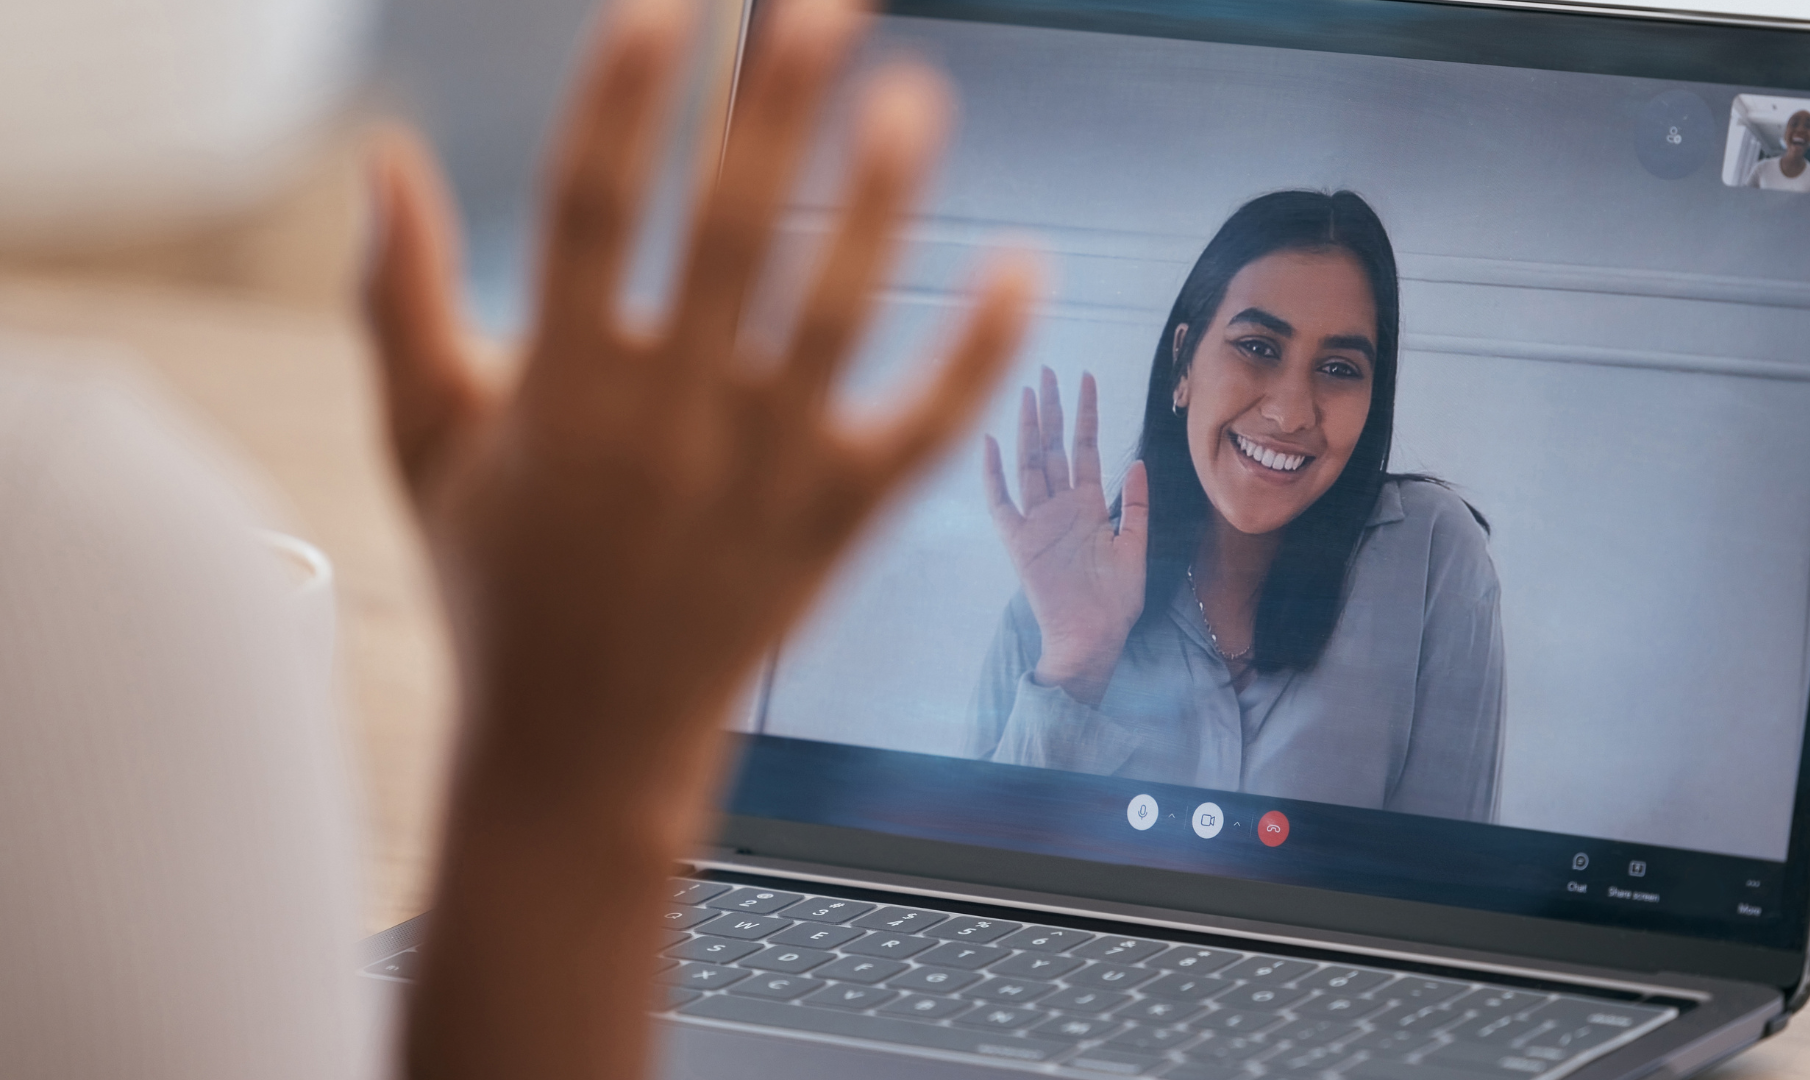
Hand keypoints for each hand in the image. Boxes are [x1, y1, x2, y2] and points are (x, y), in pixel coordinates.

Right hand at [364, 1, 1033, 1076]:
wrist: (580, 751)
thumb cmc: (500, 589)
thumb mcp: (424, 449)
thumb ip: (399, 302)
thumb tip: (384, 160)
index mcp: (562, 392)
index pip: (591, 209)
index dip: (626, 99)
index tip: (663, 6)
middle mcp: (670, 423)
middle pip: (732, 234)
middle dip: (776, 106)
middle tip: (822, 4)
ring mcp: (764, 475)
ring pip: (836, 316)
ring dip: (878, 203)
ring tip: (915, 97)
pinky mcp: (836, 524)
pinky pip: (922, 428)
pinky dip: (977, 354)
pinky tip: (1023, 265)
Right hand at [983, 368, 1148, 705]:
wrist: (1092, 640)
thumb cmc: (1115, 604)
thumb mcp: (1136, 548)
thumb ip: (1135, 506)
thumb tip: (1136, 462)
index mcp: (1087, 506)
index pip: (1084, 448)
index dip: (1086, 414)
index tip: (1087, 378)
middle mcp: (1059, 507)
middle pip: (1052, 447)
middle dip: (1051, 408)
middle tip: (1048, 371)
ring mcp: (1037, 522)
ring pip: (1030, 464)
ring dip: (1029, 429)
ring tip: (1028, 393)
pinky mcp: (1019, 543)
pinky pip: (1002, 503)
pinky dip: (995, 474)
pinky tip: (993, 442)